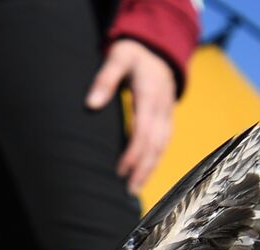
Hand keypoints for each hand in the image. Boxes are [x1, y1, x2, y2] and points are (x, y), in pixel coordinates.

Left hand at [85, 38, 177, 194]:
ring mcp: (168, 113)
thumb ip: (105, 78)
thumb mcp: (118, 57)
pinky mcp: (167, 118)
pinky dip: (155, 160)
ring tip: (135, 189)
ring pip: (163, 146)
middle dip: (143, 168)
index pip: (144, 130)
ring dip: (150, 168)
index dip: (134, 152)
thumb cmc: (133, 54)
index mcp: (151, 94)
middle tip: (129, 191)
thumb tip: (91, 104)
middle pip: (156, 143)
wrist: (158, 48)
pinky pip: (164, 142)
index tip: (120, 170)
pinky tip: (144, 173)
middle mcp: (163, 106)